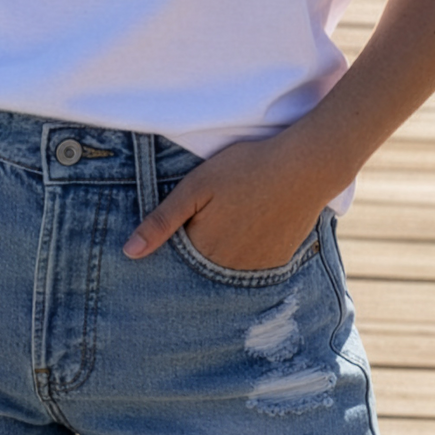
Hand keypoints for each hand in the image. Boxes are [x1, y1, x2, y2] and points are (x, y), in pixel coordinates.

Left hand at [122, 133, 330, 272]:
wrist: (305, 166)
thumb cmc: (246, 169)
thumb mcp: (196, 187)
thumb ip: (162, 221)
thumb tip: (129, 253)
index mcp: (204, 249)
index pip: (177, 255)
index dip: (179, 232)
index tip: (190, 213)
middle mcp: (229, 268)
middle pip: (202, 261)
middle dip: (200, 241)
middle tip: (219, 207)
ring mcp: (257, 268)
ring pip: (227, 263)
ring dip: (225, 246)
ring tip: (238, 211)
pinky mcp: (279, 261)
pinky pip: (253, 262)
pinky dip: (249, 247)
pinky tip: (255, 221)